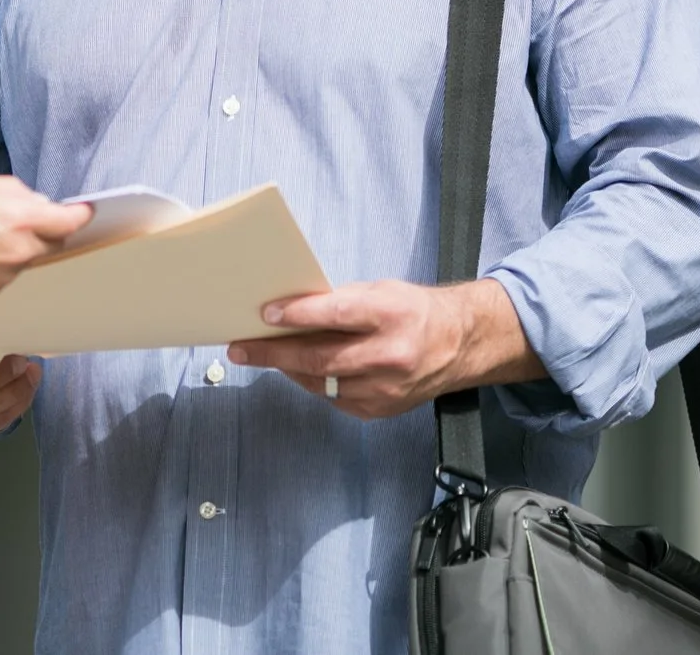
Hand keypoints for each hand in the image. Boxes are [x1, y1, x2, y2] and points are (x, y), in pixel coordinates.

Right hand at [0, 174, 90, 303]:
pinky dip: (3, 260)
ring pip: (32, 256)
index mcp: (23, 218)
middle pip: (56, 240)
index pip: (72, 219)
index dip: (80, 213)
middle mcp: (25, 249)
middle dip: (48, 228)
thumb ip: (13, 191)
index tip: (83, 210)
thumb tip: (34, 201)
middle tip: (25, 217)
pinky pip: (11, 270)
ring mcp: (12, 274)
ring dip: (23, 244)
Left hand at [225, 279, 542, 418]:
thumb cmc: (413, 311)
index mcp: (391, 315)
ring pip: (322, 382)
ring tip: (259, 356)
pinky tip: (295, 370)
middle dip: (274, 353)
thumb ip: (339, 301)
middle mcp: (390, 354)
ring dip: (286, 369)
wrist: (459, 345)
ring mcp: (386, 388)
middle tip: (240, 347)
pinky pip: (334, 398)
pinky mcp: (381, 409)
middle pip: (321, 358)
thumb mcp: (381, 291)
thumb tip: (290, 309)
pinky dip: (311, 383)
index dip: (299, 315)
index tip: (266, 314)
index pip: (337, 315)